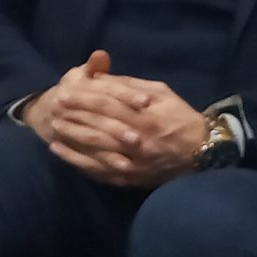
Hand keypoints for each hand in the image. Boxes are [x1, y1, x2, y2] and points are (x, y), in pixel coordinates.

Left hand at [25, 50, 208, 187]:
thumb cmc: (181, 117)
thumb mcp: (161, 93)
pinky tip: (61, 152)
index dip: (83, 99)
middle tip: (53, 108)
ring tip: (53, 128)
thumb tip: (100, 78)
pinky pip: (99, 171)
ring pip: (96, 150)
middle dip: (73, 117)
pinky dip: (78, 162)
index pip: (107, 106)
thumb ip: (129, 86)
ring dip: (72, 139)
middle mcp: (137, 142)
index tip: (64, 93)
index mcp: (145, 118)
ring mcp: (133, 163)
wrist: (203, 152)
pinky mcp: (130, 178)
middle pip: (98, 127)